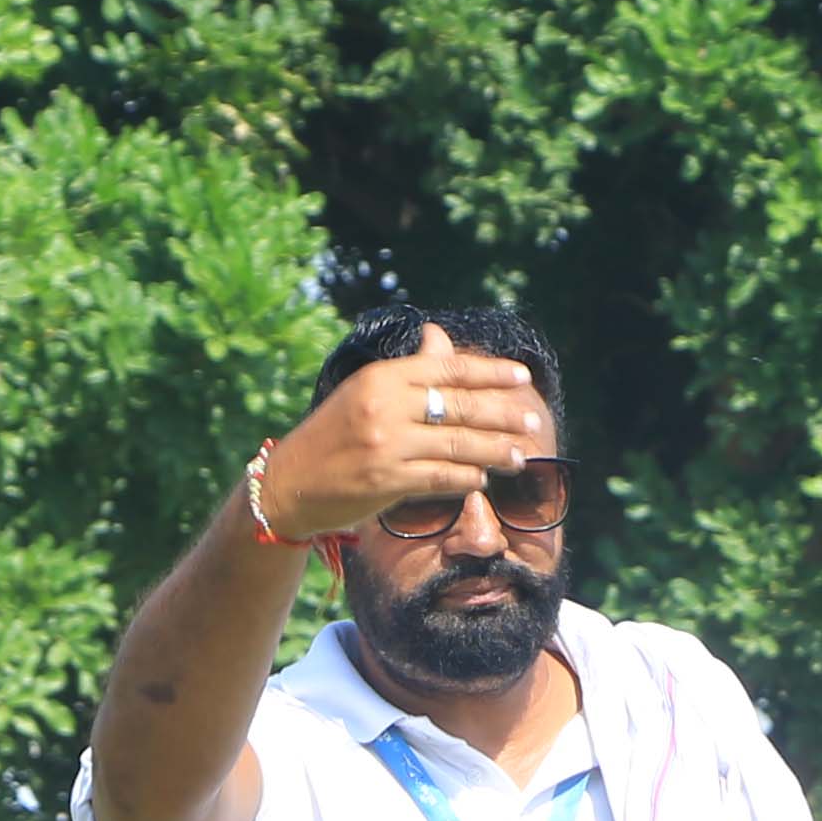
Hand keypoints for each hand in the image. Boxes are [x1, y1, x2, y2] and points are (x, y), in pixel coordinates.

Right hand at [254, 325, 552, 538]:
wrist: (289, 483)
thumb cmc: (333, 434)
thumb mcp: (365, 391)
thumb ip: (409, 370)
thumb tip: (439, 337)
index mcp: (382, 377)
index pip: (447, 368)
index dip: (489, 372)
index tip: (521, 377)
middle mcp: (384, 406)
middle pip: (459, 406)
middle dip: (502, 415)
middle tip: (532, 421)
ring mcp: (386, 444)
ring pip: (456, 445)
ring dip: (494, 451)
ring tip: (519, 455)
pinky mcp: (386, 481)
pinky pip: (440, 477)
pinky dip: (465, 478)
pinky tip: (482, 478)